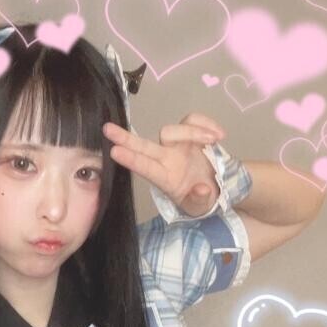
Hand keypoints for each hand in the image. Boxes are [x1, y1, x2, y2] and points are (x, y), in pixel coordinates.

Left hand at [102, 113, 225, 217]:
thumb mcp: (201, 206)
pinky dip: (207, 124)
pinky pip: (193, 120)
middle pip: (143, 145)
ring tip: (215, 140)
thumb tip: (202, 189)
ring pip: (173, 129)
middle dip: (125, 138)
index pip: (144, 167)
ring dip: (195, 132)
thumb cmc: (201, 199)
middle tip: (106, 128)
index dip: (130, 159)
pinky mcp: (191, 133)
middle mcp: (165, 159)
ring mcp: (176, 145)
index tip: (114, 152)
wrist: (218, 186)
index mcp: (164, 178)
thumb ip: (200, 199)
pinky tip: (220, 136)